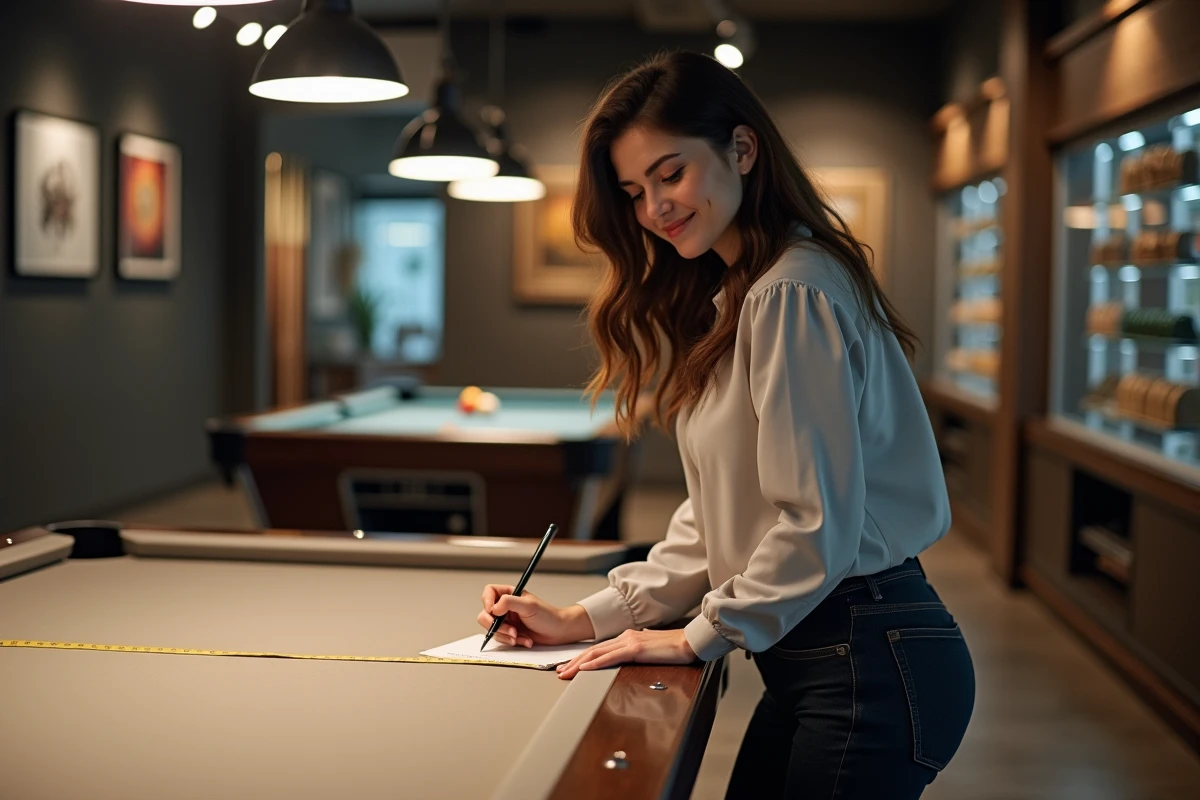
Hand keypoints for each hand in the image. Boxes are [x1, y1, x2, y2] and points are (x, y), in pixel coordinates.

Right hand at [478, 584, 594, 647]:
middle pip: (486, 614)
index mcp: (509, 594)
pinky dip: (513, 642)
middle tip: (510, 630)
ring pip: (492, 630)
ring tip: (520, 636)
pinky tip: (525, 640)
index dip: (487, 601)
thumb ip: (509, 602)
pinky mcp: (510, 633)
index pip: (489, 592)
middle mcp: (506, 607)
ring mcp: (507, 621)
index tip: (493, 611)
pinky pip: (502, 639)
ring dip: (506, 636)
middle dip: (497, 626)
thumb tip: (493, 607)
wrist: (559, 632)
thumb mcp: (529, 606)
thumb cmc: (548, 616)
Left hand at [555, 628, 695, 679]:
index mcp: (628, 637)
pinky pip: (611, 657)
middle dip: (573, 662)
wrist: (690, 642)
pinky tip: (585, 669)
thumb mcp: (652, 649)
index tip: (570, 666)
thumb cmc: (675, 647)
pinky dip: (595, 663)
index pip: (599, 648)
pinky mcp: (636, 648)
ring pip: (597, 653)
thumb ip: (640, 650)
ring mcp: (630, 641)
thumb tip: (636, 653)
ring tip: (566, 672)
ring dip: (578, 664)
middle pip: (593, 650)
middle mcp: (626, 637)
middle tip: (559, 671)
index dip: (582, 658)